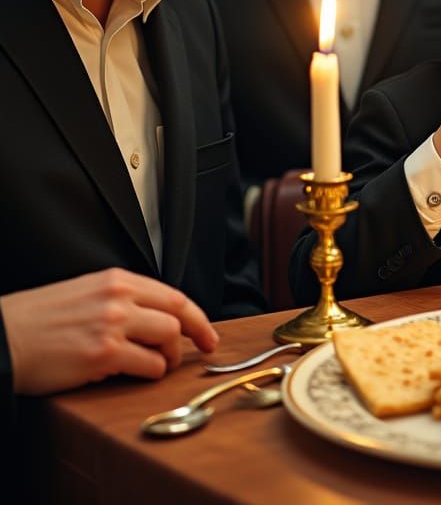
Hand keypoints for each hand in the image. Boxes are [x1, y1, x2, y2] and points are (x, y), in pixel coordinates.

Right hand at [0, 269, 217, 395]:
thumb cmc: (38, 321)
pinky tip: (139, 374)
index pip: (174, 295)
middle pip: (178, 315)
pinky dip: (151, 373)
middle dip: (195, 335)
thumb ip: (122, 299)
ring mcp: (113, 324)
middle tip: (197, 351)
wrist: (3, 338)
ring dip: (170, 358)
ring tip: (159, 366)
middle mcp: (120, 297)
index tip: (207, 333)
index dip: (197, 317)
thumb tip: (155, 318)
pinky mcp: (104, 354)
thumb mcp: (86, 293)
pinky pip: (147, 366)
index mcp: (117, 280)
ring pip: (168, 339)